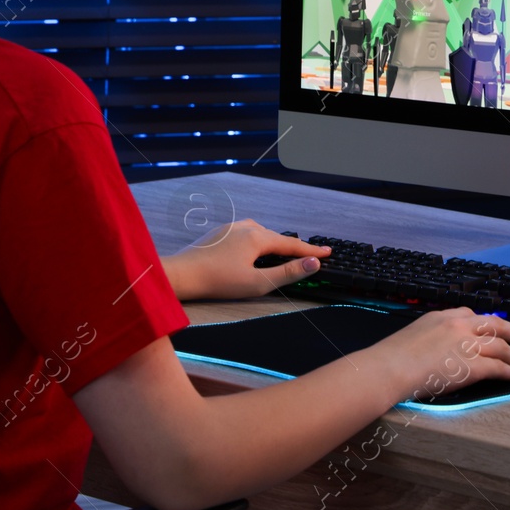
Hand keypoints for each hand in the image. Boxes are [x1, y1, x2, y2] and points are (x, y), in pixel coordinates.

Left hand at [161, 219, 329, 300]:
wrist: (182, 274)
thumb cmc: (218, 281)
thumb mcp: (257, 283)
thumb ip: (287, 273)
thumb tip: (313, 264)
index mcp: (258, 237)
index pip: (292, 245)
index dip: (311, 251)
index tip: (327, 252)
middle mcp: (246, 226)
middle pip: (277, 237)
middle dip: (293, 247)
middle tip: (310, 254)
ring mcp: (231, 227)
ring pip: (261, 233)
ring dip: (275, 243)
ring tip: (284, 253)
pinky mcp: (220, 232)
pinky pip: (247, 234)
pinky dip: (258, 242)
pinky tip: (254, 251)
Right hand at [373, 307, 509, 402]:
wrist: (388, 368)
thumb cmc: (390, 359)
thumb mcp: (411, 337)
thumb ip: (428, 338)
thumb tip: (433, 351)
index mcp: (441, 317)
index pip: (471, 315)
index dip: (487, 324)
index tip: (496, 330)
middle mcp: (458, 325)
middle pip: (495, 325)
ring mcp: (466, 344)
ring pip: (501, 346)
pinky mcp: (471, 365)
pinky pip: (498, 367)